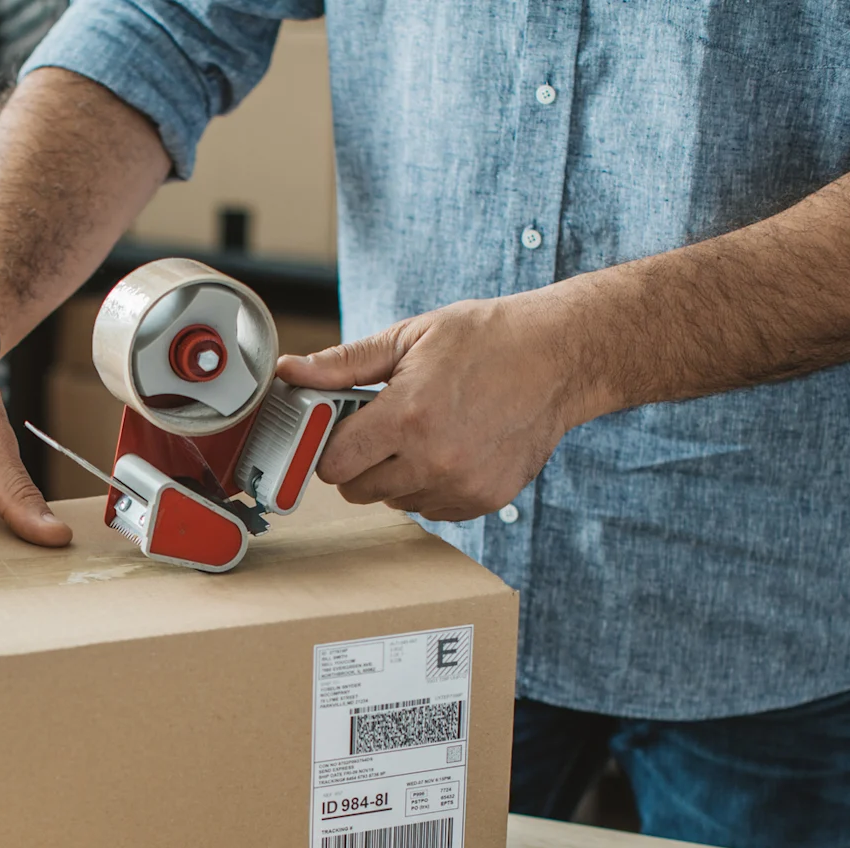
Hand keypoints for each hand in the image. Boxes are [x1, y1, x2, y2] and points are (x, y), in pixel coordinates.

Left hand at [276, 292, 602, 521]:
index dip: (330, 446)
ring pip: (395, 501)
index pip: (333, 465)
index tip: (341, 429)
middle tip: (383, 427)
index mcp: (406, 416)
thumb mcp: (409, 337)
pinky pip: (432, 508)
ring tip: (425, 431)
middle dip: (359, 462)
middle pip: (357, 491)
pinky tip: (451, 448)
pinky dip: (431, 486)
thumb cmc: (486, 339)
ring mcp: (461, 485)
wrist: (560, 357)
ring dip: (396, 475)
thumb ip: (344, 364)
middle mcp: (433, 459)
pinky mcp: (484, 500)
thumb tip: (290, 372)